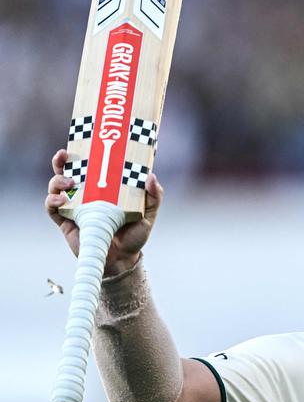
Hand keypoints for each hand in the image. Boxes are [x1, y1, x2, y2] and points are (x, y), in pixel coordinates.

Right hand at [44, 148, 162, 276]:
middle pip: (66, 172)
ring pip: (55, 187)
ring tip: (69, 182)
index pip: (88, 165)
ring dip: (57, 180)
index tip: (81, 142)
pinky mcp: (65, 222)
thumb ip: (154, 195)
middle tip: (64, 155)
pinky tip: (59, 200)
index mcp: (102, 187)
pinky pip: (51, 208)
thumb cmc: (135, 233)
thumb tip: (151, 175)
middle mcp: (85, 194)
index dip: (81, 153)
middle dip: (61, 161)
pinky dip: (51, 202)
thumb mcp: (149, 212)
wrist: (123, 259)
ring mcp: (73, 207)